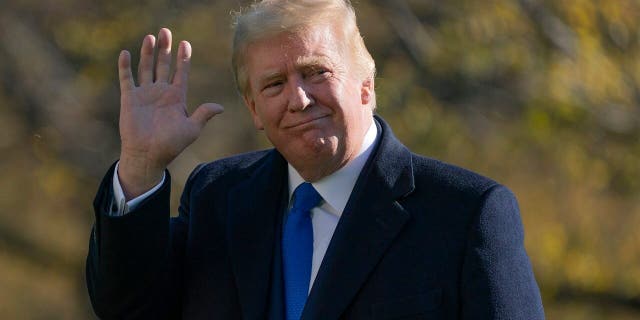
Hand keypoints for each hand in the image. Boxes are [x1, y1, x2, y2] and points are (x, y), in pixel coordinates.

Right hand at [117, 28, 222, 198]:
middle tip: (166, 31)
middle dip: (165, 49)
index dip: (183, 58)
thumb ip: (203, 115)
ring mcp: (145, 94)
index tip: (185, 43)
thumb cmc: (171, 145)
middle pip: (164, 65)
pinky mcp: (130, 99)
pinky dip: (125, 66)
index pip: (181, 73)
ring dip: (148, 52)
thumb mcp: (191, 129)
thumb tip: (220, 107)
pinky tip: (126, 53)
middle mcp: (161, 92)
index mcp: (176, 97)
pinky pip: (127, 79)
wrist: (148, 156)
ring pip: (146, 68)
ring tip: (151, 37)